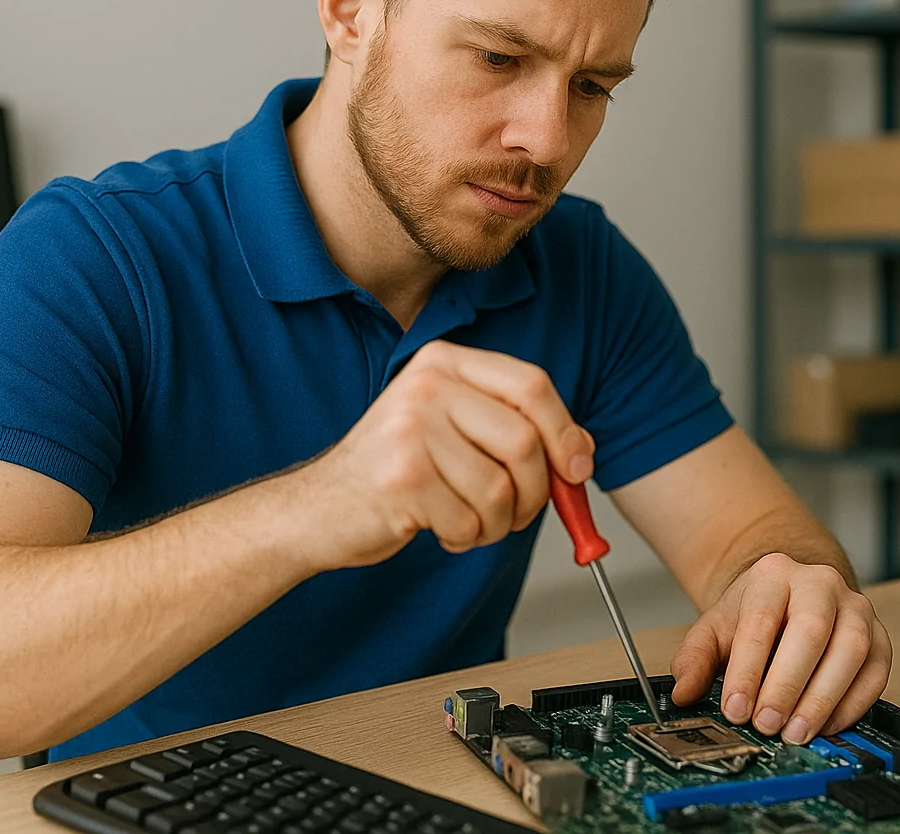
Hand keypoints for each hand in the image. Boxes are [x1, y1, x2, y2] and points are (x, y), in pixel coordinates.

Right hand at [298, 340, 593, 568]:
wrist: (317, 509)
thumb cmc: (394, 470)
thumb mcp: (453, 430)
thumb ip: (513, 428)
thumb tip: (582, 453)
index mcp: (444, 362)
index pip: (531, 384)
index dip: (565, 431)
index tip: (576, 468)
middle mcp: (427, 385)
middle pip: (524, 440)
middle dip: (536, 492)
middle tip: (518, 512)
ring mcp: (411, 429)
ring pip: (501, 488)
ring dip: (497, 522)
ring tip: (470, 520)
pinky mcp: (402, 478)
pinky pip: (470, 519)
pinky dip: (467, 537)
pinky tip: (440, 527)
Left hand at [669, 553, 891, 744]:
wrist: (791, 597)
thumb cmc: (756, 615)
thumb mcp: (715, 629)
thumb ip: (694, 659)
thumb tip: (683, 693)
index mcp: (774, 574)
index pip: (762, 617)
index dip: (748, 667)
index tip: (735, 706)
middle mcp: (821, 584)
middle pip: (812, 630)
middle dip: (788, 683)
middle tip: (767, 724)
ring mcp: (856, 608)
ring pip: (851, 650)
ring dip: (823, 698)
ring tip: (795, 733)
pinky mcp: (879, 637)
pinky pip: (876, 672)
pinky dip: (852, 705)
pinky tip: (825, 726)